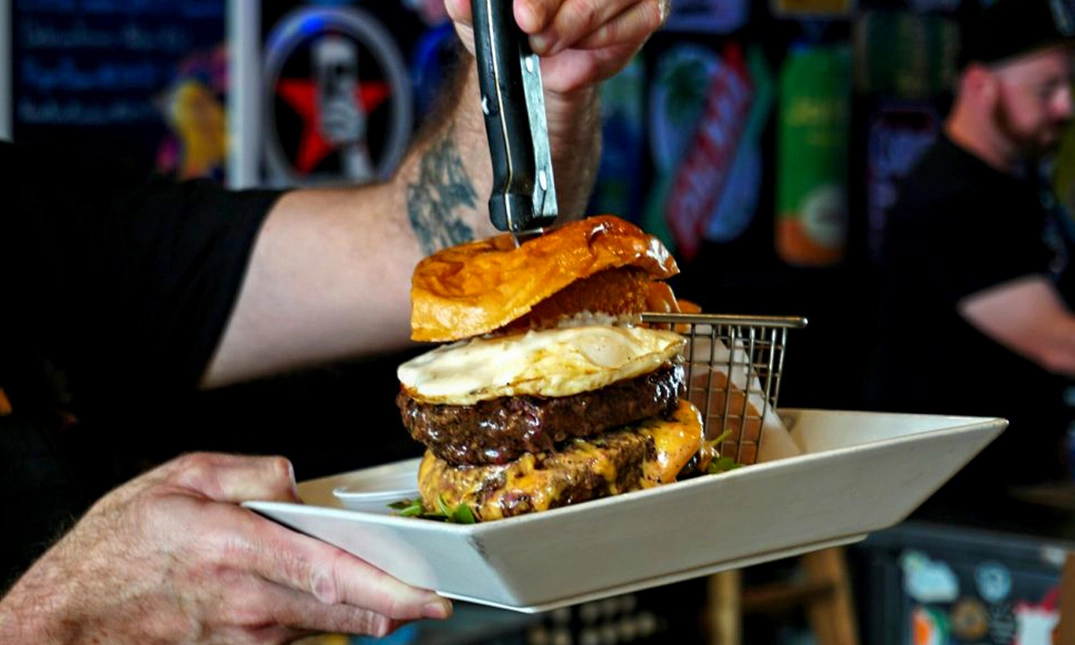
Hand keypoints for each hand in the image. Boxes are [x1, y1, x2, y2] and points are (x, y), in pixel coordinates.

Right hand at [0, 453, 451, 643]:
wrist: (67, 616)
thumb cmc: (118, 547)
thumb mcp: (182, 477)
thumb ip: (252, 473)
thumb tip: (299, 484)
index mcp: (237, 549)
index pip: (332, 572)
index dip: (389, 588)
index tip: (430, 593)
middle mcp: (247, 602)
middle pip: (341, 609)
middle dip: (392, 605)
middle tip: (428, 595)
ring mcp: (242, 637)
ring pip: (320, 621)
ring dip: (349, 606)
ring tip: (369, 583)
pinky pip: (291, 635)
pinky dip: (309, 614)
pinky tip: (303, 594)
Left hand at [445, 0, 669, 93]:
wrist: (537, 69)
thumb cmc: (511, 27)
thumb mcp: (482, 13)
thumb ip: (470, 3)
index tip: (520, 10)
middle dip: (553, 4)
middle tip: (529, 25)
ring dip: (574, 25)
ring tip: (545, 44)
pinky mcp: (650, 7)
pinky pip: (636, 20)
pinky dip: (601, 37)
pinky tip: (577, 44)